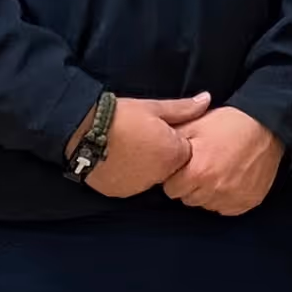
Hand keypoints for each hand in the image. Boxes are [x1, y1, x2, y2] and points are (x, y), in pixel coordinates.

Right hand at [89, 93, 209, 198]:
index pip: (185, 153)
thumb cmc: (122, 116)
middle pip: (169, 168)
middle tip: (141, 139)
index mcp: (173, 154)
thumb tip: (207, 99)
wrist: (84, 131)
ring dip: (144, 167)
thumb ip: (183, 109)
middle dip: (161, 156)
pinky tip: (117, 160)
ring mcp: (139, 186)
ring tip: (127, 148)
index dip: (173, 142)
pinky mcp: (121, 192)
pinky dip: (128, 175)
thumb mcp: (153, 108)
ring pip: (150, 178)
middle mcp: (160, 176)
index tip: (159, 132)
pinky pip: (131, 185)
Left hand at [166, 103, 284, 215]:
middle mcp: (213, 190)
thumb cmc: (228, 124)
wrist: (267, 126)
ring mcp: (232, 198)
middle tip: (201, 165)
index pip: (170, 189)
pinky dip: (225, 197)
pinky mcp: (247, 202)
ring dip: (207, 192)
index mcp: (197, 172)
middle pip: (188, 199)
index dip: (175, 176)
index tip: (184, 166)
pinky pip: (226, 208)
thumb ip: (171, 142)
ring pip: (207, 205)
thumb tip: (152, 151)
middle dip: (190, 185)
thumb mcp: (195, 125)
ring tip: (217, 170)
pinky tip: (229, 179)